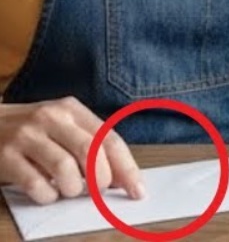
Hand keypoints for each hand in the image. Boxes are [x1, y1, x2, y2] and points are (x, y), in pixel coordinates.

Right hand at [0, 97, 143, 204]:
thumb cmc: (30, 131)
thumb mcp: (60, 126)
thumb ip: (88, 144)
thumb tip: (120, 176)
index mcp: (72, 109)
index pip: (109, 138)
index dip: (127, 167)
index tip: (138, 190)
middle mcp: (52, 117)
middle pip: (91, 151)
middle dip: (101, 180)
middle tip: (97, 192)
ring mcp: (27, 135)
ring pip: (65, 168)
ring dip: (72, 189)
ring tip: (68, 190)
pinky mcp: (6, 156)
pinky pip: (36, 184)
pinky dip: (47, 196)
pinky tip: (46, 193)